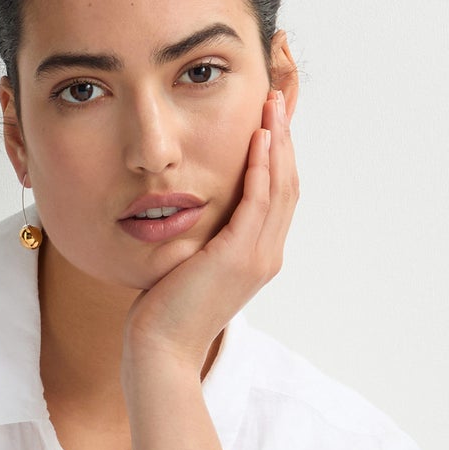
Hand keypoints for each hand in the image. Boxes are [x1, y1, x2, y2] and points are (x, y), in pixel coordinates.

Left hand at [122, 87, 298, 376]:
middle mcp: (266, 256)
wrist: (160, 349)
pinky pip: (258, 201)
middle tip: (278, 100)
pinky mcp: (238, 257)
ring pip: (280, 188)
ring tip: (272, 106)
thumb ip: (202, 238)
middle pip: (287, 185)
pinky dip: (261, 167)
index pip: (278, 196)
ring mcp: (256, 257)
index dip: (278, 156)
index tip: (270, 121)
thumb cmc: (165, 313)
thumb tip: (190, 213)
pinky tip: (257, 138)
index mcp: (258, 257)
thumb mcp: (189, 265)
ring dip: (278, 142)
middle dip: (284, 140)